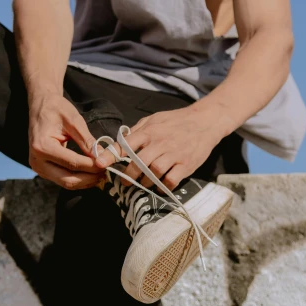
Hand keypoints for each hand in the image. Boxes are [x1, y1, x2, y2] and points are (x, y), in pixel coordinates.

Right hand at [28, 93, 103, 189]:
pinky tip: (91, 174)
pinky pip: (63, 180)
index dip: (91, 166)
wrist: (41, 106)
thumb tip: (102, 157)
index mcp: (42, 146)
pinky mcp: (43, 170)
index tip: (106, 165)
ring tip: (101, 174)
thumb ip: (87, 141)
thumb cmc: (56, 109)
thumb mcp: (74, 121)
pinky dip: (78, 179)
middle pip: (68, 179)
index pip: (72, 163)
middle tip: (106, 173)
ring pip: (66, 183)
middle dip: (89, 178)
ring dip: (85, 182)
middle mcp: (37, 160)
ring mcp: (39, 167)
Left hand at [94, 102, 222, 190]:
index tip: (99, 164)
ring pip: (153, 173)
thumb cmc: (177, 120)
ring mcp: (174, 154)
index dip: (111, 155)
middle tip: (125, 182)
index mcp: (149, 131)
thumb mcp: (155, 118)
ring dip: (145, 182)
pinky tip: (159, 186)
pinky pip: (171, 180)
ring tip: (142, 184)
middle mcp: (160, 143)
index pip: (126, 144)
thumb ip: (137, 130)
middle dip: (128, 175)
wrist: (206, 121)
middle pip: (138, 163)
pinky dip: (162, 186)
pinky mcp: (186, 164)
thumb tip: (120, 141)